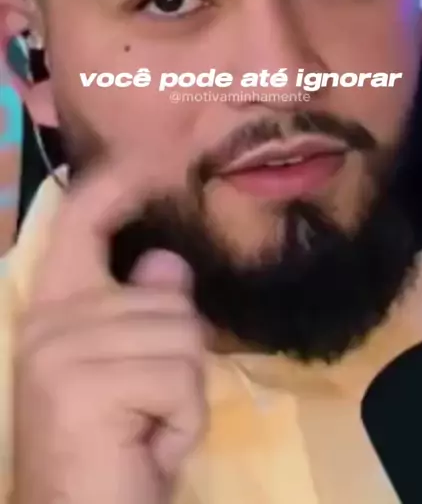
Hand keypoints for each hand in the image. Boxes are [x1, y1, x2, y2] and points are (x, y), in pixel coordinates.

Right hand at [12, 160, 205, 503]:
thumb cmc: (110, 450)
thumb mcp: (134, 373)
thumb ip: (143, 311)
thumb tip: (167, 261)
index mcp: (56, 307)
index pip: (79, 223)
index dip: (115, 186)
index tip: (144, 157)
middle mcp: (51, 319)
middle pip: (169, 296)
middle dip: (182, 357)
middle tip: (150, 410)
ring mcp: (63, 348)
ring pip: (183, 336)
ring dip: (184, 394)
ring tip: (147, 430)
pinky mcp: (86, 384)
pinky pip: (182, 379)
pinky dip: (184, 421)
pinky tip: (148, 448)